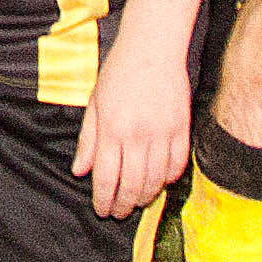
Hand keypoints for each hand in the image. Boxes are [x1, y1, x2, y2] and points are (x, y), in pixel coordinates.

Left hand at [72, 28, 192, 216]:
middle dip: (123, 204)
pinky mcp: (182, 129)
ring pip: (156, 180)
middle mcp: (137, 136)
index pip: (106, 177)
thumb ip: (88, 140)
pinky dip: (169, 179)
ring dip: (146, 196)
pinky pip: (178, 165)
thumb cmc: (118, 73)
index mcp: (112, 130)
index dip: (103, 198)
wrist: (152, 48)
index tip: (101, 209)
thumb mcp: (94, 104)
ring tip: (137, 202)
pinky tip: (160, 183)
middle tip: (118, 212)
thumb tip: (79, 171)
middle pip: (132, 184)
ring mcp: (163, 134)